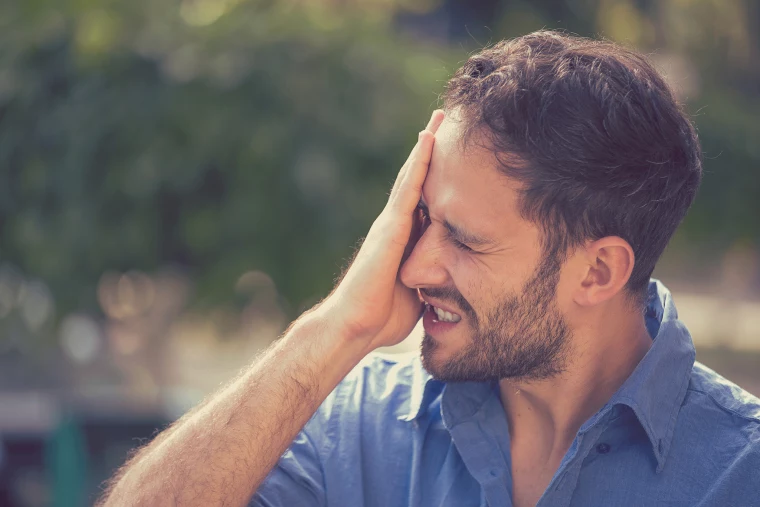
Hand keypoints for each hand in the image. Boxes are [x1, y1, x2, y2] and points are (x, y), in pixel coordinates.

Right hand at [320, 110, 444, 350]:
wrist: (355, 327)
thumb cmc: (382, 318)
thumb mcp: (417, 291)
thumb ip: (430, 277)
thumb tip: (451, 281)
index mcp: (403, 241)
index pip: (424, 202)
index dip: (436, 178)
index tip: (452, 159)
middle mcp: (395, 225)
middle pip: (416, 181)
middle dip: (431, 153)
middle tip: (444, 122)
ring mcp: (391, 223)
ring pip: (412, 176)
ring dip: (426, 147)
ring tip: (439, 118)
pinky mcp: (390, 227)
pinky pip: (408, 189)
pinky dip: (419, 163)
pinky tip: (429, 139)